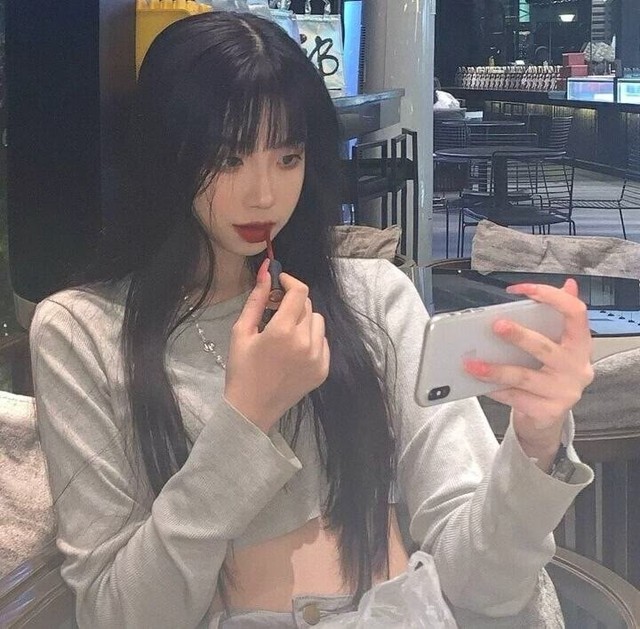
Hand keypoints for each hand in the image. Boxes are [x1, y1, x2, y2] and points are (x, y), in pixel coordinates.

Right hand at [224, 259, 329, 432]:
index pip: (299, 292)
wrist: (251, 409)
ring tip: (284, 333)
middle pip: (308, 306)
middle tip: (274, 311)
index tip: (279, 283)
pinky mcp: (323, 370)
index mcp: (283, 331)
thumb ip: (256, 299)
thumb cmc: (241, 369)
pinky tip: (293, 349)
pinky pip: (323, 342)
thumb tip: (266, 272)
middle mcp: (305, 343)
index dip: (289, 281)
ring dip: (303, 320)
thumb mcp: (241, 331)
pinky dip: (311, 339)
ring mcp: (317, 358)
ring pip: (317, 322)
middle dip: (292, 303)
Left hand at [464, 279, 593, 468]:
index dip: (550, 296)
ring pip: (524, 376)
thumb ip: (557, 317)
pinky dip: (495, 389)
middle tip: (495, 325)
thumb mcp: (557, 345)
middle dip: (519, 336)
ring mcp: (565, 391)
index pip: (575, 312)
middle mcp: (577, 367)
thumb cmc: (548, 373)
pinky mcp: (549, 411)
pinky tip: (478, 382)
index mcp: (581, 344)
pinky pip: (515, 397)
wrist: (549, 416)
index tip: (522, 289)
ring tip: (471, 363)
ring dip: (494, 369)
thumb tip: (568, 284)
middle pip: (546, 347)